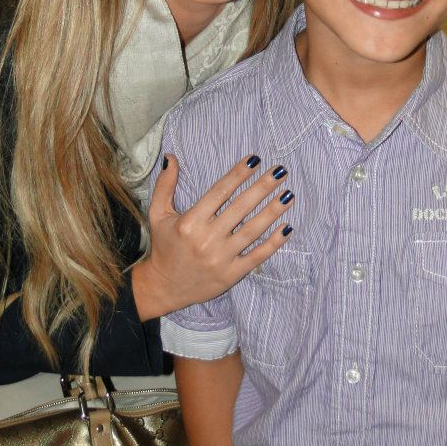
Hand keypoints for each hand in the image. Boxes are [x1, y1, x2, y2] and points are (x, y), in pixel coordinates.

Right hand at [133, 155, 294, 319]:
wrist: (164, 288)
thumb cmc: (164, 247)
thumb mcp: (158, 214)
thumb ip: (164, 185)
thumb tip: (169, 157)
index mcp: (190, 222)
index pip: (220, 192)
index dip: (239, 174)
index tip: (255, 159)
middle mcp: (207, 239)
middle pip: (241, 207)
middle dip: (263, 187)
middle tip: (280, 171)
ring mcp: (221, 258)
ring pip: (252, 230)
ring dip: (273, 211)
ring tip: (288, 195)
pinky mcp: (231, 274)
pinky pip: (257, 256)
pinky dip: (274, 243)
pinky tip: (287, 227)